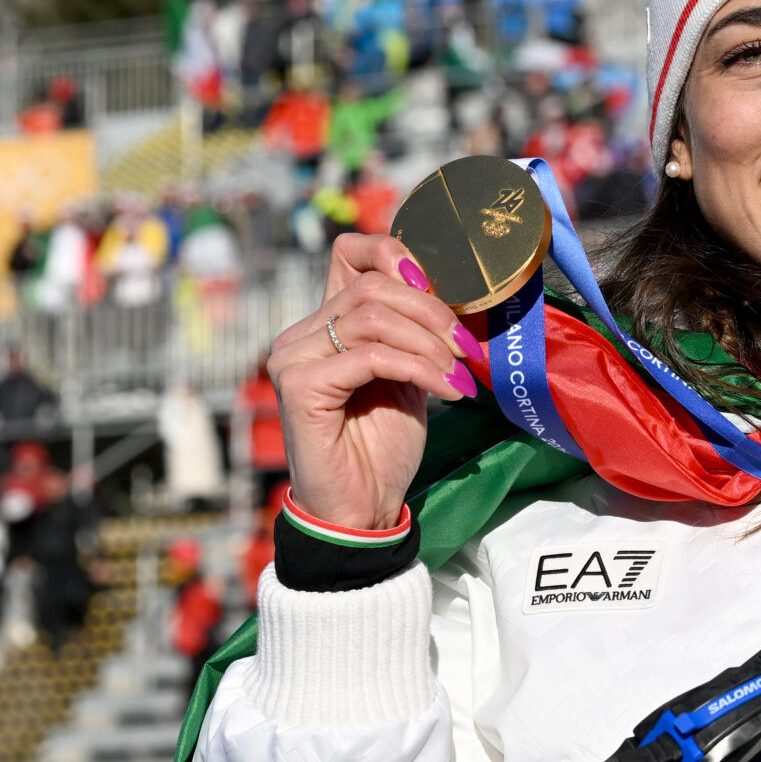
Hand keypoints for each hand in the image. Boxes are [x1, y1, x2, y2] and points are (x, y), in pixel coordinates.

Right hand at [271, 234, 480, 529]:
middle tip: (467, 347)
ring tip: (460, 374)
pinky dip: (419, 368)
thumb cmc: (384, 445)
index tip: (442, 290)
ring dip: (430, 342)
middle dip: (432, 310)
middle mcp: (299, 334)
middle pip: (372, 284)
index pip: (350, 252)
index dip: (397, 254)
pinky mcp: (298, 386)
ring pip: (372, 317)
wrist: (362, 509)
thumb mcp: (408, 373)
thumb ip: (413, 331)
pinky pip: (370, 356)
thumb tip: (447, 287)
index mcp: (324, 323)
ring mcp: (292, 358)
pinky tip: (447, 392)